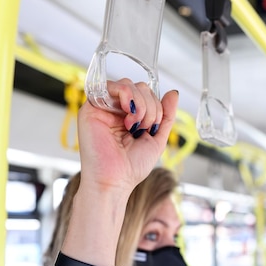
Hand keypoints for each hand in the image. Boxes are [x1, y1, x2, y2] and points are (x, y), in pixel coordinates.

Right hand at [77, 79, 177, 193]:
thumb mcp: (157, 139)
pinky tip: (128, 116)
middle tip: (144, 128)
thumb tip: (173, 93)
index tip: (152, 128)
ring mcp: (103, 108)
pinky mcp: (91, 108)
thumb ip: (166, 115)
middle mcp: (115, 110)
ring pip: (128, 84)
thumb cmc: (131, 167)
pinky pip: (112, 86)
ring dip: (141, 104)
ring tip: (134, 126)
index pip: (147, 94)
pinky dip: (127, 96)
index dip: (157, 106)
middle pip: (139, 87)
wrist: (115, 181)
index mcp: (129, 116)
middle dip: (150, 106)